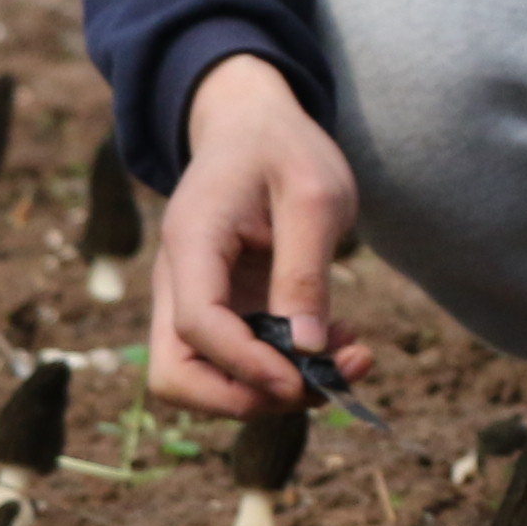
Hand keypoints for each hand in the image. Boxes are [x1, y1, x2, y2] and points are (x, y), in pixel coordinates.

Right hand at [149, 52, 374, 416]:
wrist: (255, 127)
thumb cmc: (283, 149)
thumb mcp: (313, 195)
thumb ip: (306, 271)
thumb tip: (307, 350)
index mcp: (193, 241)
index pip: (197, 326)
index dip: (247, 365)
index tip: (305, 376)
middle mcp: (180, 281)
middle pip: (176, 376)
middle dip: (247, 398)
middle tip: (321, 383)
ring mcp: (197, 302)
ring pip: (206, 382)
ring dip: (275, 392)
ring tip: (349, 359)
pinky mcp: (224, 314)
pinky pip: (241, 365)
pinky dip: (287, 372)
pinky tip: (338, 344)